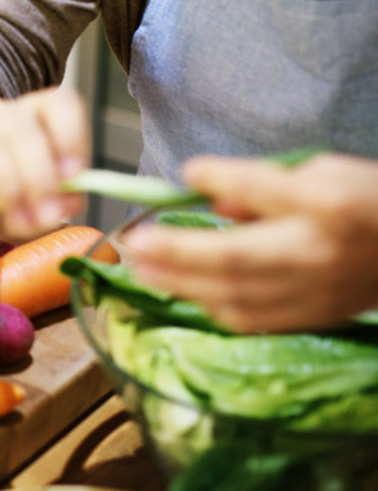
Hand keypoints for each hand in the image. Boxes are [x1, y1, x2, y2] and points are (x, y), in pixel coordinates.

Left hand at [122, 153, 377, 332]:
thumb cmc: (363, 202)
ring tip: (143, 270)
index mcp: (329, 204)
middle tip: (136, 244)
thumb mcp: (322, 171)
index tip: (186, 171)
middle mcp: (319, 253)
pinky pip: (252, 320)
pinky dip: (212, 306)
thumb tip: (203, 188)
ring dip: (183, 285)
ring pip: (238, 296)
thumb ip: (262, 182)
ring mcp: (316, 293)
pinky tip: (182, 293)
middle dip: (179, 253)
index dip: (224, 181)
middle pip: (237, 258)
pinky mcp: (313, 318)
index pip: (266, 189)